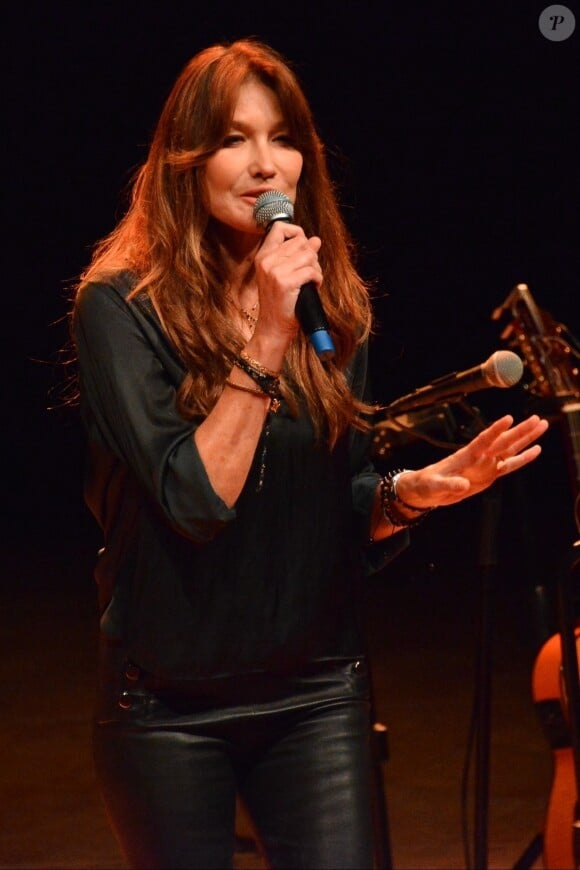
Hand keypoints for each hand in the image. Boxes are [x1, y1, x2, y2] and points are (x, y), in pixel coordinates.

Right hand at [253, 221, 321, 338]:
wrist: (273, 328)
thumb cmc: (279, 303)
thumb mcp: (282, 275)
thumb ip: (297, 255)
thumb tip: (315, 240)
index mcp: (263, 256)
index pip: (280, 228)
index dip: (297, 233)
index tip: (303, 246)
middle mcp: (267, 261)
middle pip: (300, 242)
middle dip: (311, 255)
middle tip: (310, 271)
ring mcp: (275, 271)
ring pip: (308, 255)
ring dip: (316, 267)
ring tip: (312, 280)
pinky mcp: (286, 283)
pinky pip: (312, 271)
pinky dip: (318, 278)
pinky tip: (313, 286)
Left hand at [396, 414, 548, 508]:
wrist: (426, 490)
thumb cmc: (427, 485)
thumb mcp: (434, 486)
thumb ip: (448, 485)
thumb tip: (463, 485)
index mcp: (465, 456)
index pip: (483, 441)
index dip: (495, 431)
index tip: (508, 419)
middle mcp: (479, 457)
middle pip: (503, 442)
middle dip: (520, 431)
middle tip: (538, 419)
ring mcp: (486, 465)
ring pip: (510, 450)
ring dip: (526, 439)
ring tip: (542, 425)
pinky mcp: (489, 474)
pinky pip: (509, 465)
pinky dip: (523, 458)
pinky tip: (536, 450)